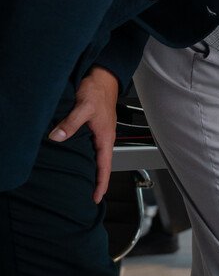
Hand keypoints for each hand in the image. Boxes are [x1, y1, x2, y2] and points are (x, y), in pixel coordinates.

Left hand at [49, 65, 118, 202]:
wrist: (104, 77)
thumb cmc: (98, 90)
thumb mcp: (83, 106)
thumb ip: (71, 123)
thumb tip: (56, 138)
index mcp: (105, 137)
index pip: (105, 166)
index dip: (101, 184)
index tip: (96, 198)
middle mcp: (104, 137)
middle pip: (102, 165)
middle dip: (96, 182)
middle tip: (87, 197)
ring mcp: (100, 133)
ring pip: (96, 157)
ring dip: (92, 170)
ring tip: (83, 183)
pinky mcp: (94, 128)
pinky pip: (91, 148)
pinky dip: (87, 158)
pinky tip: (78, 160)